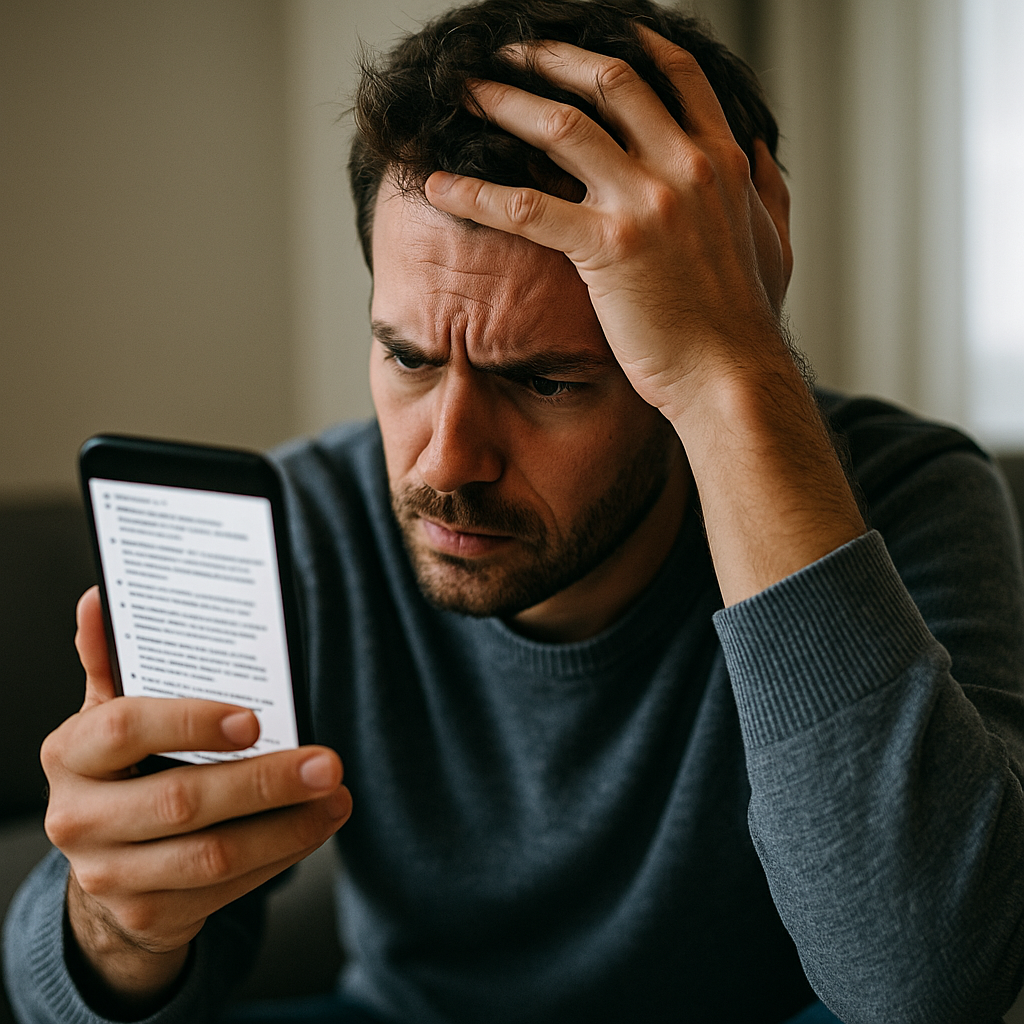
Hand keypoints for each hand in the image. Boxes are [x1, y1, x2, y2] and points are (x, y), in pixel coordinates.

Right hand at [41, 587, 351, 1011]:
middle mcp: (79, 818)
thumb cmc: (121, 771)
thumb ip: (113, 662)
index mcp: (70, 754)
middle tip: (326, 762)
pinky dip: (281, 855)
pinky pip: (229, 890)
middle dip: (264, 781)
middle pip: (181, 800)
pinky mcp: (150, 915)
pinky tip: (313, 827)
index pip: (125, 729)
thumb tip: (101, 598)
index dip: (190, 722)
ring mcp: (111, 875)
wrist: (107, 866)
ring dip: (288, 826)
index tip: (253, 717)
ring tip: (335, 796)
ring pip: (213, 856)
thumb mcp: (110, 716)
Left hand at [423, 29, 862, 603]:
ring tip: (465, 91)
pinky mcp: (608, 248)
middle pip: (607, 79)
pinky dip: (477, 193)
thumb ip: (766, 188)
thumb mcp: (773, 240)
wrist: (732, 377)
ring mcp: (646, 203)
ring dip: (506, 100)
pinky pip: (527, 206)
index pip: (674, 71)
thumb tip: (760, 148)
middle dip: (549, 56)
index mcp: (723, 158)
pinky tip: (440, 186)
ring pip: (561, 126)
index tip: (589, 30)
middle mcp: (685, 166)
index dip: (627, 40)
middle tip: (508, 50)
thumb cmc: (747, 320)